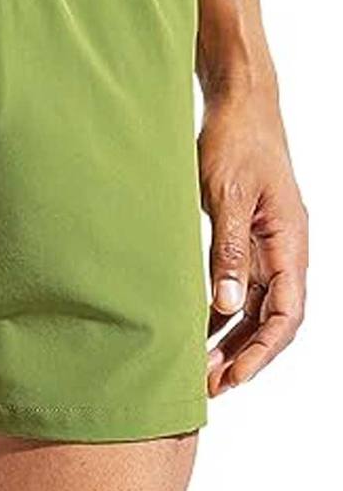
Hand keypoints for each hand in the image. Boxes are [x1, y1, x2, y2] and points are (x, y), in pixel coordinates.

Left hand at [199, 90, 307, 395]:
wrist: (241, 105)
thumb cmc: (236, 142)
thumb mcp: (226, 195)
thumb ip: (228, 251)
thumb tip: (227, 307)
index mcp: (291, 243)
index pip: (286, 315)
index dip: (261, 353)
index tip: (233, 379)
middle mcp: (286, 250)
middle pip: (274, 320)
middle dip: (245, 356)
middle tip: (208, 386)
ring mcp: (269, 244)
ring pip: (258, 306)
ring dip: (233, 338)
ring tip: (200, 368)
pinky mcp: (249, 235)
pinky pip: (242, 284)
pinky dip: (223, 310)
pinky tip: (198, 328)